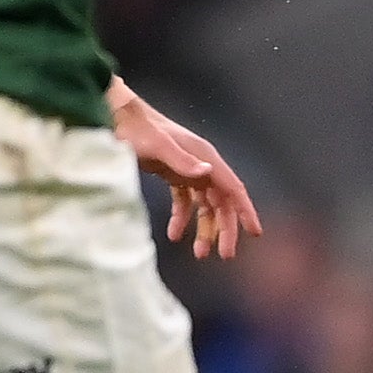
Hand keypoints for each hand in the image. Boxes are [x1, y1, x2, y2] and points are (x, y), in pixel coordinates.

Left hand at [110, 83, 263, 260]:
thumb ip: (182, 161)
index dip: (245, 211)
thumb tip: (208, 173)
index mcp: (205, 157)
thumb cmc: (137, 129)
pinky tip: (174, 234)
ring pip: (205, 205)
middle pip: (221, 202)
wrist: (117, 117)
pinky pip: (185, 201)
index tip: (255, 233)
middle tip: (224, 255)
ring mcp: (188, 170)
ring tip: (199, 253)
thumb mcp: (158, 146)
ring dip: (204, 229)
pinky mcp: (173, 174)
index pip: (233, 188)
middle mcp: (202, 165)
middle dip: (225, 229)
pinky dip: (182, 218)